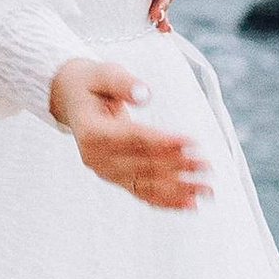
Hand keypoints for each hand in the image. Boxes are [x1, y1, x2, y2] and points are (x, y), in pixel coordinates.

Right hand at [48, 55, 211, 212]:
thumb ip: (124, 83)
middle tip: (206, 166)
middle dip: (178, 166)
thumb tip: (145, 93)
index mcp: (91, 132)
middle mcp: (95, 158)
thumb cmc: (92, 83)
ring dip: (178, 189)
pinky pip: (142, 193)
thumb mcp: (104, 73)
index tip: (190, 142)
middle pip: (142, 165)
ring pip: (146, 184)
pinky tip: (190, 204)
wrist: (72, 100)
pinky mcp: (115, 178)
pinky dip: (166, 201)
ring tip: (206, 190)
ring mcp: (104, 172)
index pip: (132, 138)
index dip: (162, 142)